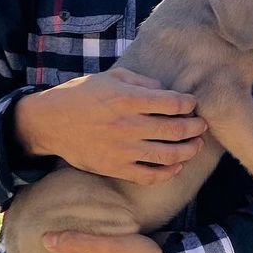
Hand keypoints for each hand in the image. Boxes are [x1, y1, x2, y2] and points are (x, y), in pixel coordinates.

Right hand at [14, 66, 206, 183]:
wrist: (50, 122)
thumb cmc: (81, 95)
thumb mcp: (109, 77)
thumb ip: (140, 81)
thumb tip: (165, 91)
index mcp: (127, 99)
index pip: (172, 103)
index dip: (188, 104)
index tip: (192, 104)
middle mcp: (128, 125)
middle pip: (175, 129)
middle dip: (195, 127)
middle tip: (202, 125)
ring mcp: (122, 149)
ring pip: (168, 155)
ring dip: (189, 150)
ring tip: (196, 145)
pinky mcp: (115, 168)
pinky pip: (149, 176)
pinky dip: (168, 173)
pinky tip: (177, 166)